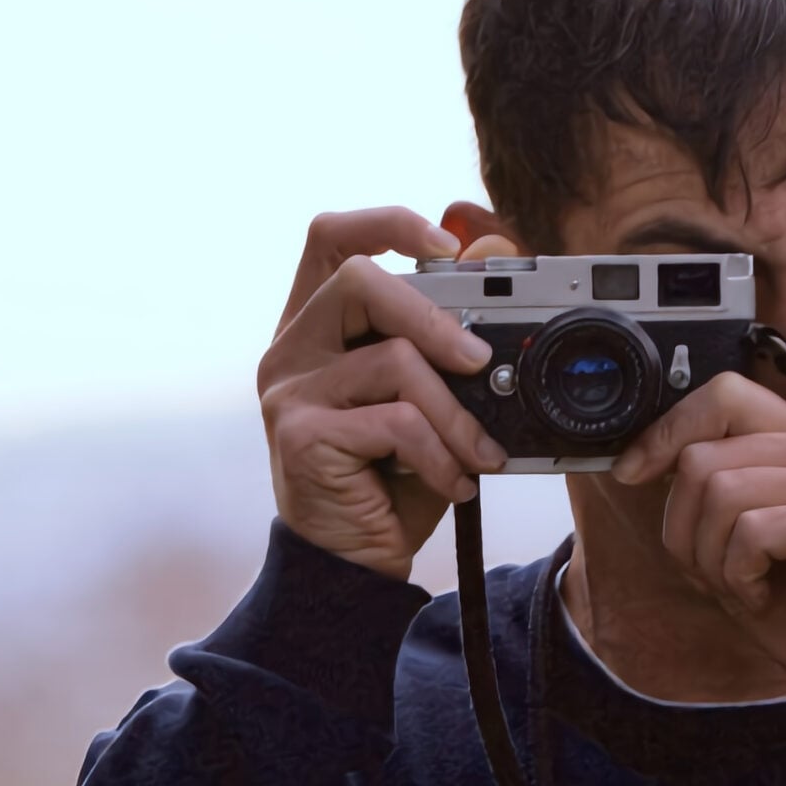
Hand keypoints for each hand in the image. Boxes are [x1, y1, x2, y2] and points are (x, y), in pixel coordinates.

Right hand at [257, 206, 515, 578]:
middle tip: (481, 363)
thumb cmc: (391, 474)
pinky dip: (442, 455)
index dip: (387, 223)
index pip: (331, 237)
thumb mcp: (428, 398)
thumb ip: (449, 331)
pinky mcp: (300, 435)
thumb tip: (497, 248)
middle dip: (435, 316)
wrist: (353, 562)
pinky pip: (395, 422)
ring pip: (394, 360)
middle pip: (357, 279)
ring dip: (455, 414)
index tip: (447, 245)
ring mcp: (288, 391)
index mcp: (316, 326)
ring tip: (479, 454)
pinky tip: (454, 484)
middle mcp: (290, 348)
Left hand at [610, 373, 785, 685]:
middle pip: (704, 457)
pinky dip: (740, 576)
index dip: (667, 432)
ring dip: (712, 559)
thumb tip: (638, 460)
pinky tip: (762, 596)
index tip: (632, 473)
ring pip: (721, 493)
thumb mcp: (735, 537)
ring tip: (743, 584)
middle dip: (684, 527)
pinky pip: (753, 531)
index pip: (725, 395)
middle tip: (714, 570)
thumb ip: (706, 487)